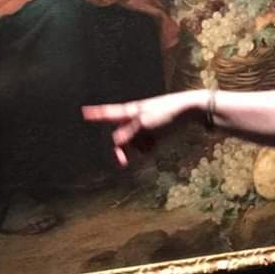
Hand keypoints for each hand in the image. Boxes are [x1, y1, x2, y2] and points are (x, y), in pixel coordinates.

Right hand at [82, 92, 198, 165]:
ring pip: (134, 144)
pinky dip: (149, 149)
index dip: (96, 114)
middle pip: (120, 136)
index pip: (108, 113)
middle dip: (122, 148)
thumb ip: (128, 134)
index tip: (84, 112)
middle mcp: (135, 119)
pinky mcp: (156, 135)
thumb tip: (116, 143)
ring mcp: (145, 127)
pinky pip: (146, 147)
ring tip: (151, 143)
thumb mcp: (144, 124)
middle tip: (122, 162)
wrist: (190, 111)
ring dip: (138, 148)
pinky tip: (157, 146)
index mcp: (130, 111)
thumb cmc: (166, 112)